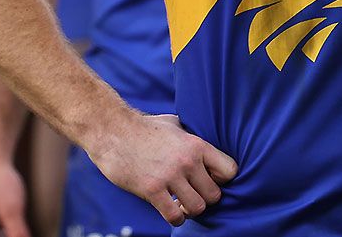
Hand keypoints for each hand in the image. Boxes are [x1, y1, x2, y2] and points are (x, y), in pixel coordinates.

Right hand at [88, 113, 236, 226]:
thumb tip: (204, 143)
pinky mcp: (152, 190)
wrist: (110, 130)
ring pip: (198, 208)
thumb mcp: (173, 124)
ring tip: (179, 203)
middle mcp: (187, 161)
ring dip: (189, 210)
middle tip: (190, 194)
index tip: (207, 179)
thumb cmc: (141, 127)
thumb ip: (191, 136)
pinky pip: (175, 216)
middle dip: (203, 198)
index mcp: (196, 144)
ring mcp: (169, 176)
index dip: (221, 179)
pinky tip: (168, 209)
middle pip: (214, 195)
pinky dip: (175, 218)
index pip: (230, 170)